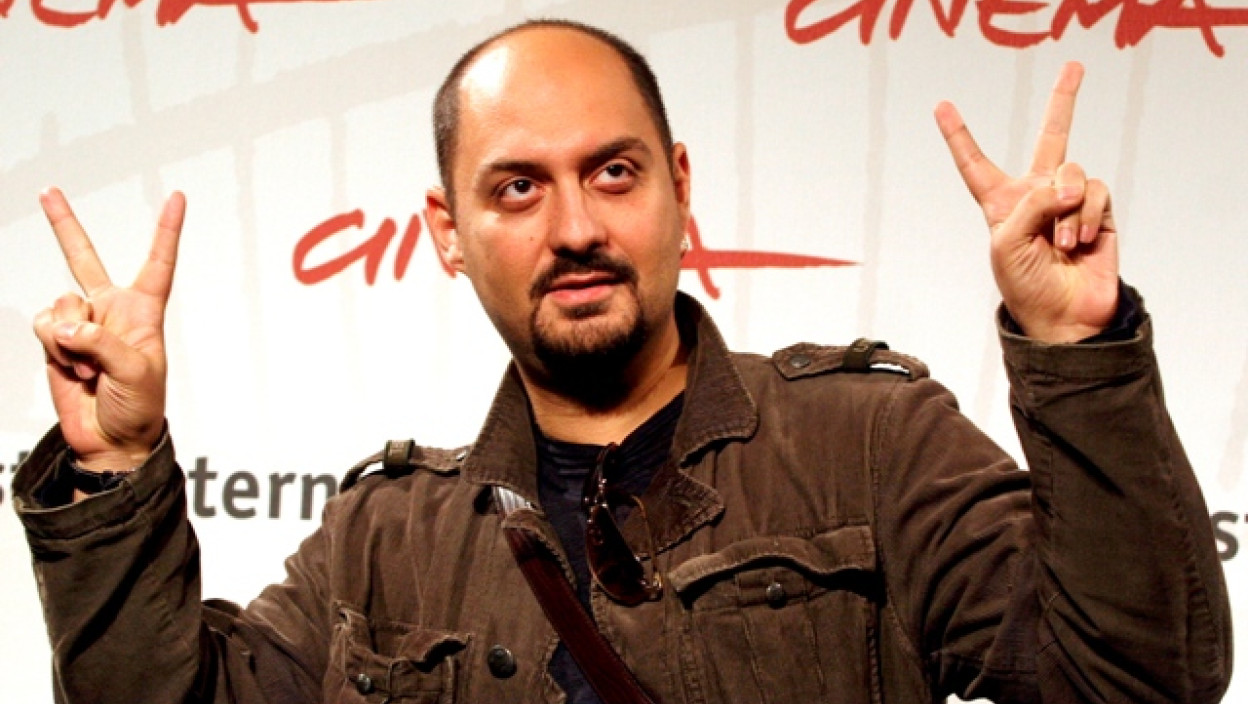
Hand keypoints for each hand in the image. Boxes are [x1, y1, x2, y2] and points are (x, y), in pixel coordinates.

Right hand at [31, 188, 184, 470]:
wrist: (111, 438)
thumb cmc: (140, 406)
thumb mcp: (136, 373)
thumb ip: (102, 343)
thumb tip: (68, 326)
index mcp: (145, 311)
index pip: (158, 263)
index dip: (167, 230)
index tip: (177, 197)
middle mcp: (111, 310)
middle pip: (84, 259)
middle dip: (64, 225)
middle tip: (49, 192)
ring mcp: (81, 324)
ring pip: (61, 304)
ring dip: (71, 339)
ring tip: (90, 368)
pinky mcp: (56, 340)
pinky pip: (44, 326)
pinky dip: (54, 347)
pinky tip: (73, 368)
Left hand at [935, 62, 1118, 342]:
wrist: (1062, 316)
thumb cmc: (1024, 284)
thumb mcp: (1005, 243)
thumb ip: (1029, 205)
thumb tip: (1065, 186)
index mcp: (1001, 202)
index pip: (976, 164)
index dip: (959, 136)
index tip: (942, 107)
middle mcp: (1037, 194)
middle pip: (1053, 136)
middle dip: (1065, 100)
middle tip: (1074, 66)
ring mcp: (1070, 200)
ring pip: (1074, 171)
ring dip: (1065, 205)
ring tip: (1061, 240)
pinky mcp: (1099, 212)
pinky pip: (1096, 192)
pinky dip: (1085, 215)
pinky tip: (1078, 242)